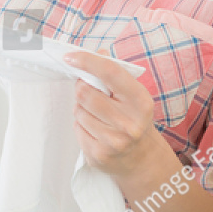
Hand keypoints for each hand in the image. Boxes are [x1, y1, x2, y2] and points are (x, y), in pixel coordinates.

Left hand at [63, 49, 166, 180]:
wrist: (142, 159)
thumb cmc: (134, 119)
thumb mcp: (133, 95)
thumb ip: (115, 74)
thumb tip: (99, 52)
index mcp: (140, 101)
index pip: (110, 72)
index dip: (87, 61)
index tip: (70, 57)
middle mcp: (128, 122)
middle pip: (85, 93)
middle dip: (81, 88)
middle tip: (87, 90)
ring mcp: (113, 141)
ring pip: (78, 112)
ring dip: (81, 109)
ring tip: (96, 115)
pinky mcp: (99, 155)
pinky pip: (77, 129)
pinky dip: (81, 125)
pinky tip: (95, 130)